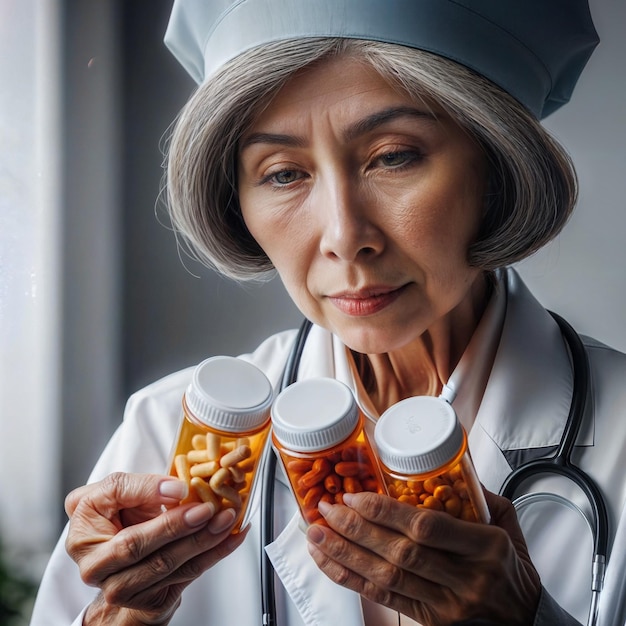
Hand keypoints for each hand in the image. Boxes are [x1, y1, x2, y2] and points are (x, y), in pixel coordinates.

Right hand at [65, 472, 247, 624]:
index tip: (181, 489)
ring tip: (227, 518)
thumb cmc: (117, 516)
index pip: (115, 515)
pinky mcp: (149, 600)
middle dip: (179, 527)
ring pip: (167, 565)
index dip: (150, 500)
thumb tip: (175, 490)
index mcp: (84, 536)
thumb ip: (140, 486)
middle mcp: (97, 568)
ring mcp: (121, 590)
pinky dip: (214, 554)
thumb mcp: (117, 491)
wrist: (122, 557)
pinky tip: (232, 537)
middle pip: (140, 548)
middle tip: (209, 508)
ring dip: (204, 540)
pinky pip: (186, 575)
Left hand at [305, 490, 540, 625]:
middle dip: (355, 529)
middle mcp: (465, 578)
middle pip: (399, 552)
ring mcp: (446, 605)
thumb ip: (476, 496)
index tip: (356, 496)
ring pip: (385, 577)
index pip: (426, 527)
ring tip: (315, 534)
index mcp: (485, 546)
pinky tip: (330, 562)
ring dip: (344, 554)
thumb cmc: (513, 568)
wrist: (526, 620)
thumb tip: (443, 467)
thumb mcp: (508, 524)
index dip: (386, 512)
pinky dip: (352, 579)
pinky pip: (384, 599)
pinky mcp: (430, 621)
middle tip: (325, 509)